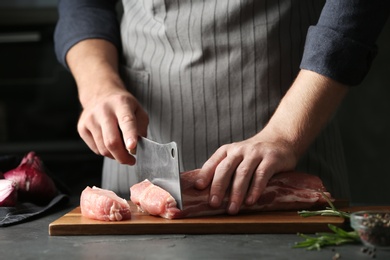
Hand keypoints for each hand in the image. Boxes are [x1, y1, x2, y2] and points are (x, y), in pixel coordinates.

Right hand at [66, 39, 148, 164]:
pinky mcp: (82, 127)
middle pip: (112, 141)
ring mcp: (90, 119)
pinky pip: (96, 149)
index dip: (130, 136)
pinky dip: (106, 152)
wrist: (100, 94)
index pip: (126, 121)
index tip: (132, 148)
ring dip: (115, 156)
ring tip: (122, 151)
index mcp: (121, 104)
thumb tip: (137, 147)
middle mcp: (104, 111)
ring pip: (103, 149)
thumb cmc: (122, 105)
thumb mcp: (138, 110)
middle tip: (131, 161)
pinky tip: (110, 144)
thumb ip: (141, 128)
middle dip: (122, 156)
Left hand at [195, 133, 297, 214]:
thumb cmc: (255, 154)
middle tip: (214, 203)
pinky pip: (261, 175)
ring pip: (243, 173)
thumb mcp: (238, 157)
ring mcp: (255, 153)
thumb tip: (210, 193)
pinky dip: (255, 189)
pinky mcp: (271, 159)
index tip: (198, 187)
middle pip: (226, 169)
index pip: (213, 162)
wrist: (281, 139)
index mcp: (228, 150)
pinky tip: (250, 201)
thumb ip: (227, 170)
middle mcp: (239, 150)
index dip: (205, 174)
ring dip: (236, 193)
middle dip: (218, 187)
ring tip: (232, 209)